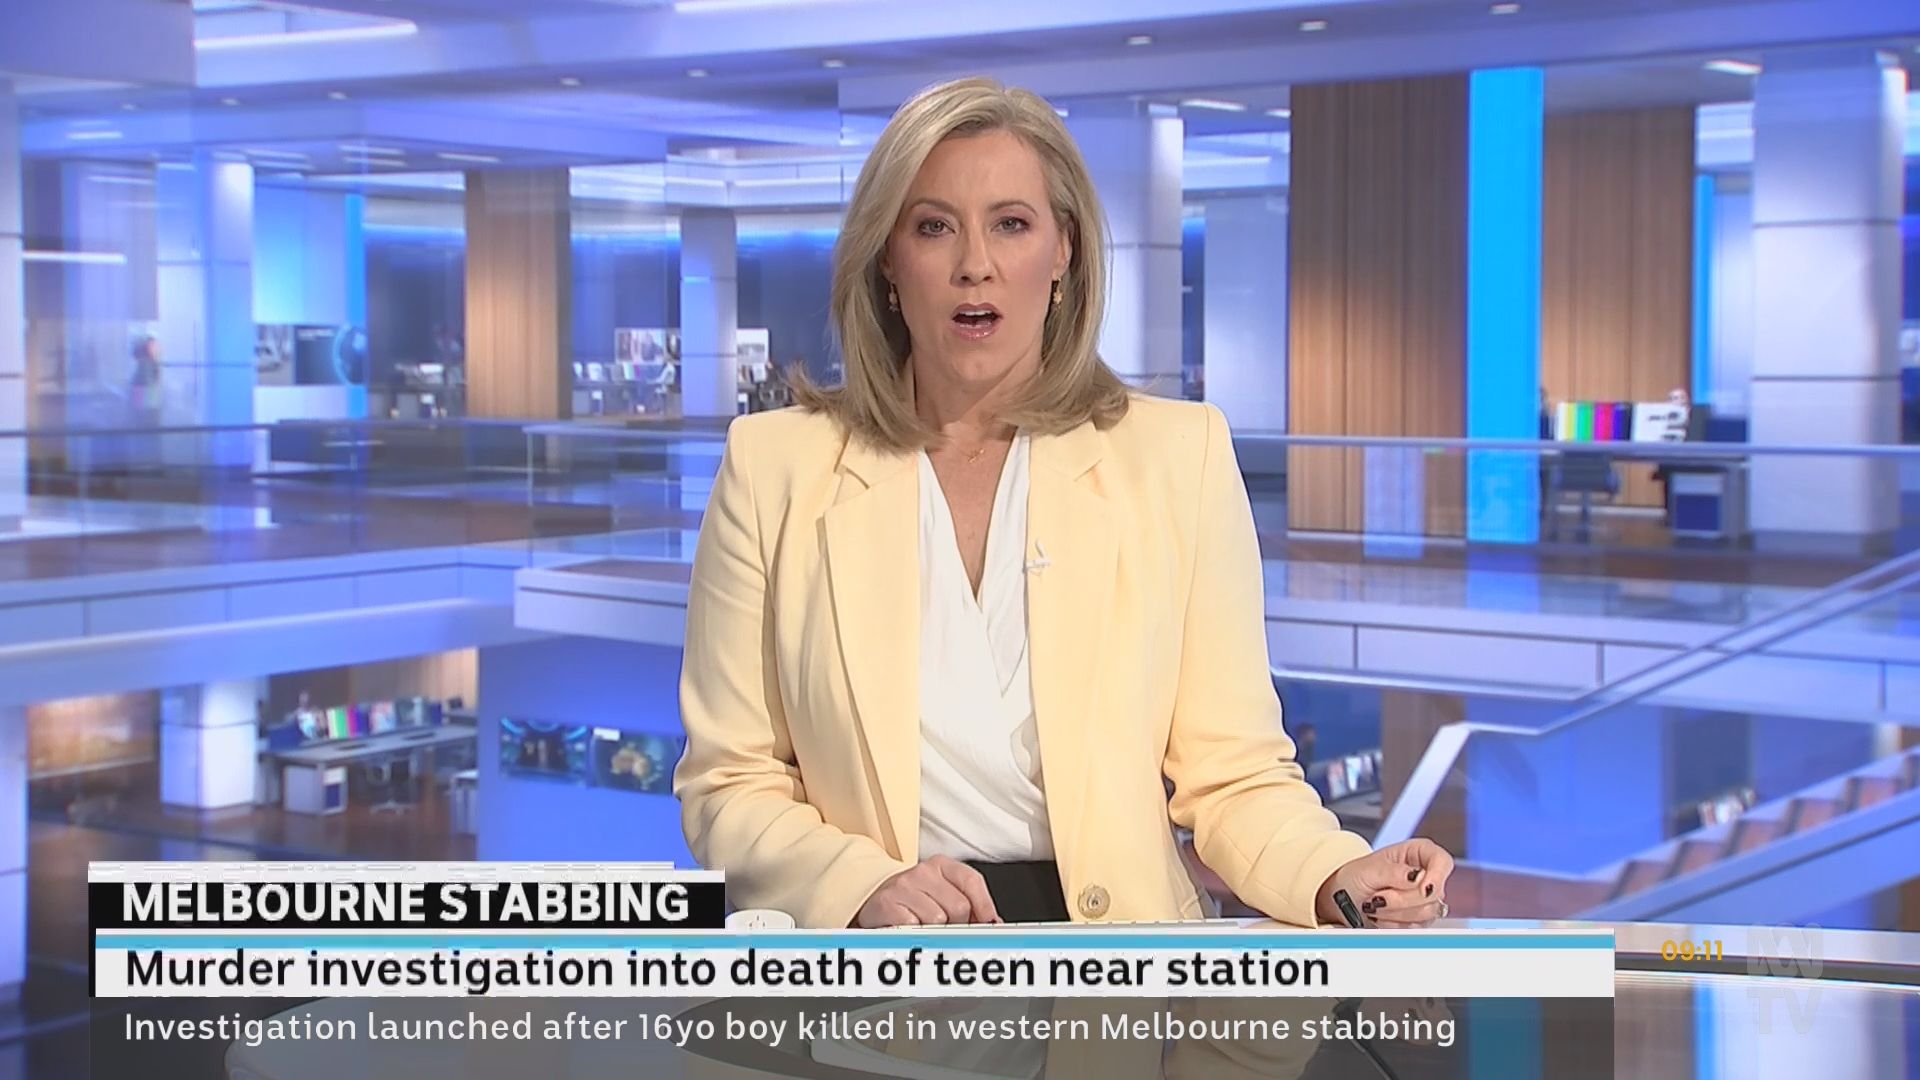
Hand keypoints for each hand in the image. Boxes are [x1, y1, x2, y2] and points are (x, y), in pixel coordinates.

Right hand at [853, 856, 1000, 927]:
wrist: (873, 905)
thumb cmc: (913, 903)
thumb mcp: (942, 896)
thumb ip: (969, 905)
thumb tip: (994, 924)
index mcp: (942, 866)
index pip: (972, 882)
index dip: (985, 907)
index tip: (989, 925)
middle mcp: (923, 871)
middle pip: (959, 906)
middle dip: (958, 926)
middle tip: (948, 931)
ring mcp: (903, 886)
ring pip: (938, 919)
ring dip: (935, 933)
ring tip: (925, 929)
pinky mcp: (887, 903)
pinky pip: (914, 927)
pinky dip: (915, 935)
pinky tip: (910, 931)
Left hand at [1316, 838, 1454, 927]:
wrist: (1343, 899)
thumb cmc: (1354, 877)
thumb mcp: (1369, 869)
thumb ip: (1394, 872)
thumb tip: (1418, 877)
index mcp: (1418, 852)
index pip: (1442, 861)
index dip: (1436, 875)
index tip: (1422, 888)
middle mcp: (1426, 875)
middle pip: (1433, 893)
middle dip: (1402, 899)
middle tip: (1377, 896)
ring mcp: (1425, 900)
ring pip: (1426, 913)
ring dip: (1394, 912)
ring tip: (1375, 903)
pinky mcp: (1419, 920)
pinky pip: (1416, 928)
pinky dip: (1394, 924)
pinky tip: (1381, 916)